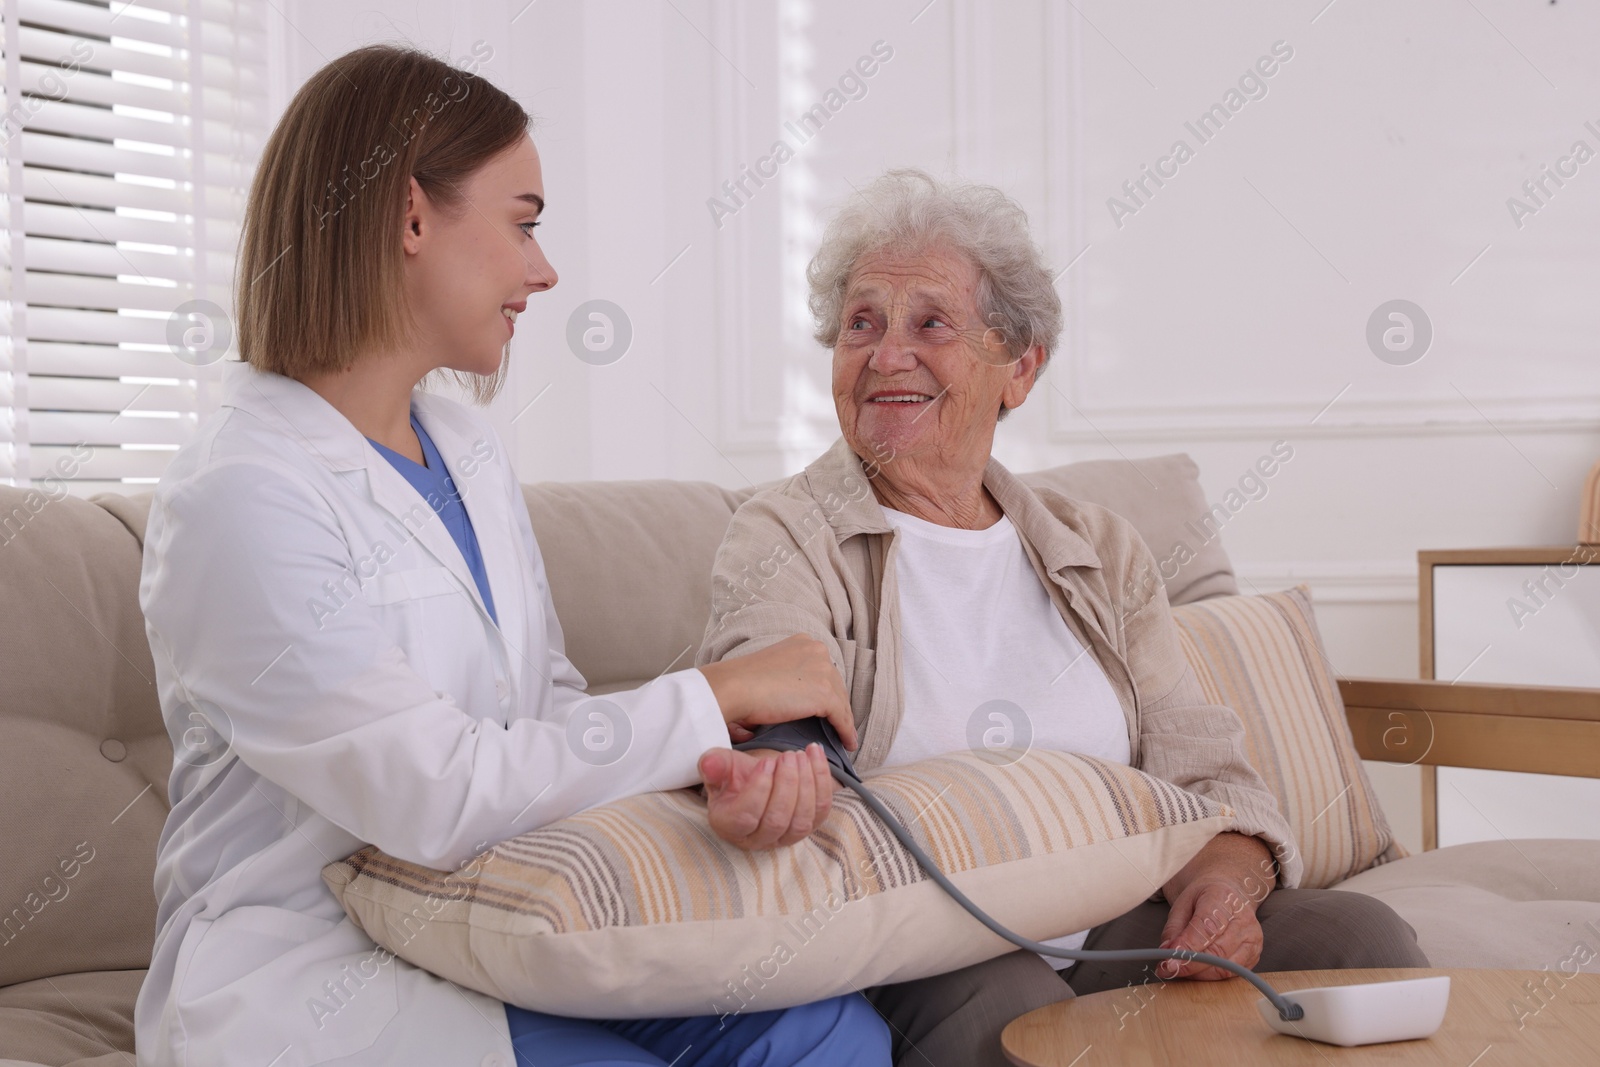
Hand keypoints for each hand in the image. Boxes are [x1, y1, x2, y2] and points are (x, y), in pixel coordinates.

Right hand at [697, 635, 857, 750]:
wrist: (734, 687)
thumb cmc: (742, 682)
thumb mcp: (771, 667)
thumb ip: (788, 676)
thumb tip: (795, 698)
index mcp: (803, 642)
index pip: (823, 670)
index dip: (827, 690)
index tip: (828, 707)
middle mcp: (818, 651)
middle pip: (836, 684)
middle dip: (837, 705)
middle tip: (836, 724)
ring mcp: (823, 672)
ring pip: (841, 702)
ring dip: (843, 721)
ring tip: (844, 737)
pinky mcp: (825, 695)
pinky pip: (842, 718)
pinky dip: (846, 733)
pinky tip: (847, 743)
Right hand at [699, 744, 834, 849]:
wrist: (758, 780)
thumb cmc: (736, 776)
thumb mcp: (721, 767)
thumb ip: (714, 765)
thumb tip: (709, 763)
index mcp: (729, 826)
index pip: (746, 816)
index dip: (759, 789)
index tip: (766, 762)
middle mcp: (757, 839)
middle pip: (777, 820)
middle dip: (787, 785)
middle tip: (788, 756)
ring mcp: (785, 838)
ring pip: (801, 820)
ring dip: (806, 784)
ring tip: (801, 755)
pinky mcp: (808, 827)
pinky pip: (821, 810)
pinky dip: (822, 782)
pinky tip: (816, 755)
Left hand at [1156, 878, 1262, 980]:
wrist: (1228, 895)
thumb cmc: (1203, 899)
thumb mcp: (1182, 904)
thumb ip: (1174, 929)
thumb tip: (1168, 952)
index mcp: (1223, 898)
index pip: (1207, 927)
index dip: (1188, 947)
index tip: (1170, 961)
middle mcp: (1244, 919)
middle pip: (1217, 951)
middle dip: (1189, 964)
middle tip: (1168, 969)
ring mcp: (1253, 939)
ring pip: (1225, 967)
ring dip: (1199, 974)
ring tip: (1179, 969)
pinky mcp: (1254, 955)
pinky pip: (1231, 973)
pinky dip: (1210, 976)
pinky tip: (1196, 971)